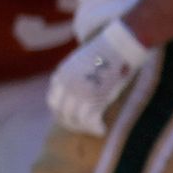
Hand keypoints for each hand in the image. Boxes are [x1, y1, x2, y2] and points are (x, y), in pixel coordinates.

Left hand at [47, 17, 154, 135]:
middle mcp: (66, 84)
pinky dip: (95, 128)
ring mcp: (79, 91)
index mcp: (61, 75)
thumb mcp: (81, 62)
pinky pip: (89, 119)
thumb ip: (75, 78)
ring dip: (84, 128)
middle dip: (71, 124)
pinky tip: (101, 130)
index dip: (60, 113)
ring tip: (94, 130)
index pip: (53, 102)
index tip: (70, 119)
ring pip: (75, 118)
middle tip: (83, 129)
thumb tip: (77, 96)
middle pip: (62, 113)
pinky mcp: (94, 96)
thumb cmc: (106, 51)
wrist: (119, 43)